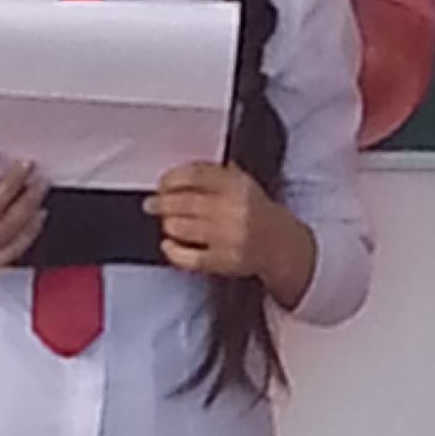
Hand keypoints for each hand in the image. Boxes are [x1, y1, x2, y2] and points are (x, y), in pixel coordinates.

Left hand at [148, 162, 315, 309]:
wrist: (281, 245)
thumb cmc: (255, 213)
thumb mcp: (241, 183)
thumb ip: (211, 174)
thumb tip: (172, 178)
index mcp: (237, 184)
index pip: (193, 175)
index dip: (170, 179)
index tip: (162, 184)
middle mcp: (233, 209)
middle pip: (182, 201)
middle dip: (161, 203)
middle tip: (153, 204)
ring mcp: (228, 236)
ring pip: (180, 227)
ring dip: (168, 225)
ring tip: (168, 223)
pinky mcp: (223, 261)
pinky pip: (186, 256)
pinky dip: (172, 250)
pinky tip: (169, 245)